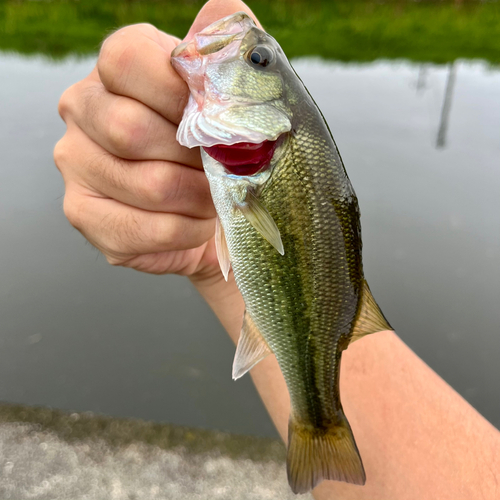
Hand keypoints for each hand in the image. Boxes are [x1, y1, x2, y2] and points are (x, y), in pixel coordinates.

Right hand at [54, 0, 258, 279]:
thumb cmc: (220, 150)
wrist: (212, 211)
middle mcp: (83, 109)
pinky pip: (145, 229)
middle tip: (224, 169)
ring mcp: (76, 163)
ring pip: (147, 184)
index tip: (218, 120)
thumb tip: (223, 9)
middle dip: (195, 158)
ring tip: (216, 199)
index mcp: (116, 70)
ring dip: (200, 198)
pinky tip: (198, 224)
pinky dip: (187, 231)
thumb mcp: (233, 97)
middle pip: (131, 128)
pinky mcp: (84, 214)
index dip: (181, 94)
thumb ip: (226, 53)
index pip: (128, 59)